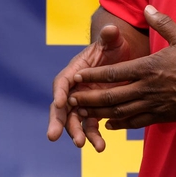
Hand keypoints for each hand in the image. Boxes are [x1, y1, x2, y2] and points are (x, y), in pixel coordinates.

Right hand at [48, 22, 139, 150]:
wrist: (122, 60)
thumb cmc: (114, 48)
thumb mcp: (113, 41)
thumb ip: (110, 37)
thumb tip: (111, 29)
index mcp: (75, 70)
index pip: (63, 82)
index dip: (59, 92)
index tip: (59, 103)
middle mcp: (75, 89)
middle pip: (61, 107)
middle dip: (57, 121)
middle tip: (53, 135)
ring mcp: (83, 102)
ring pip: (75, 120)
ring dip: (76, 133)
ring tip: (81, 145)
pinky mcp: (94, 112)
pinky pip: (91, 126)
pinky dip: (94, 136)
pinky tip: (100, 146)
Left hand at [68, 6, 175, 137]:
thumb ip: (162, 22)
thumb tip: (148, 7)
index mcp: (149, 68)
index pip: (114, 73)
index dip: (94, 76)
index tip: (78, 77)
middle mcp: (147, 88)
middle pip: (112, 96)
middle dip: (90, 98)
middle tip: (72, 99)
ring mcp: (154, 104)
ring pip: (121, 112)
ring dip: (101, 113)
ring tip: (84, 113)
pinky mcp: (163, 115)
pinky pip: (137, 122)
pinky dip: (121, 124)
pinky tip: (110, 124)